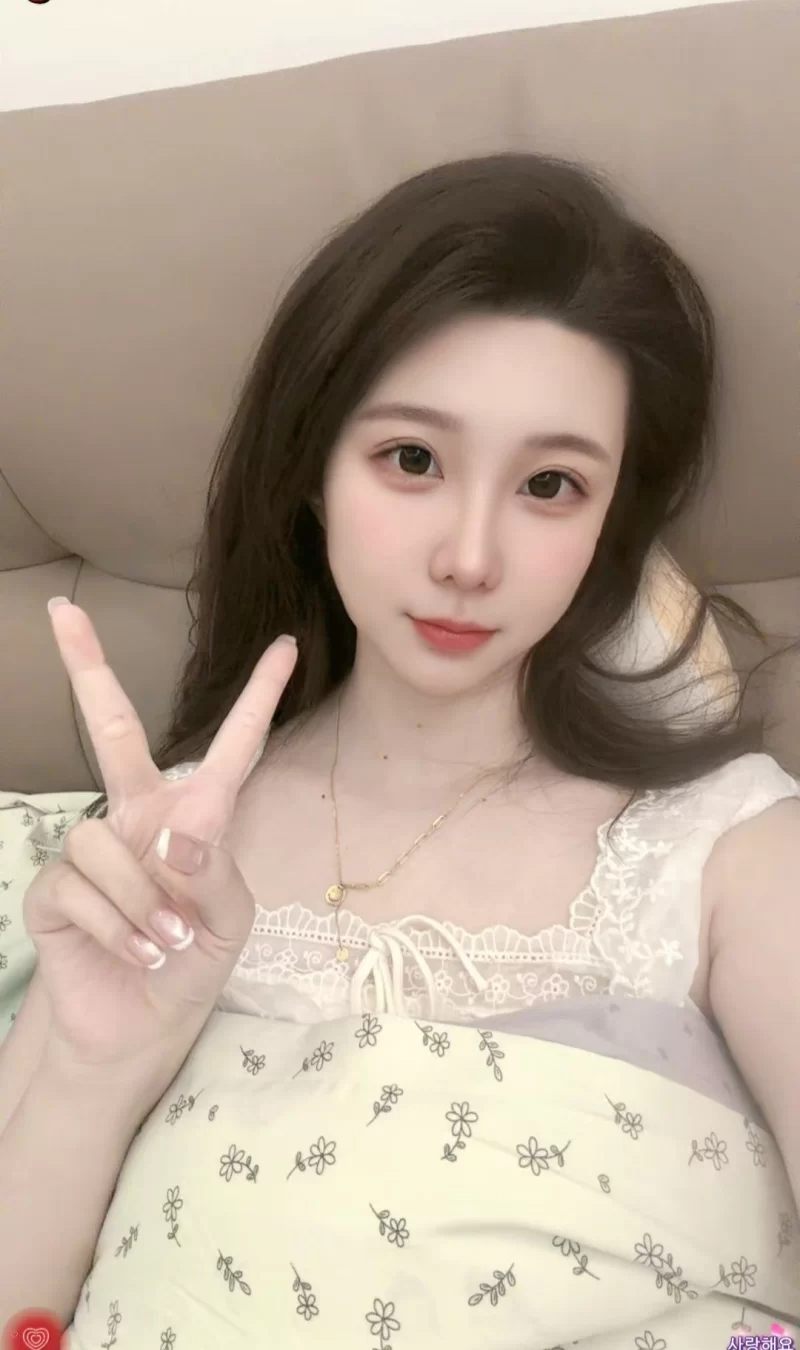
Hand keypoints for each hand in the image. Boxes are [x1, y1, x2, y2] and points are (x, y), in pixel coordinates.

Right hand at [23, 600, 296, 1092]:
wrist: (142, 1025)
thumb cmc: (196, 960)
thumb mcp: (230, 919)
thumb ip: (214, 871)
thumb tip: (175, 836)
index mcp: (192, 815)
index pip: (229, 749)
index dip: (257, 699)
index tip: (287, 647)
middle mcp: (136, 817)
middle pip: (108, 727)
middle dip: (86, 667)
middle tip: (63, 610)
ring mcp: (91, 848)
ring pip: (103, 840)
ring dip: (142, 898)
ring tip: (167, 939)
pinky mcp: (54, 889)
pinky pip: (80, 886)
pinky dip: (119, 927)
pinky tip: (139, 952)